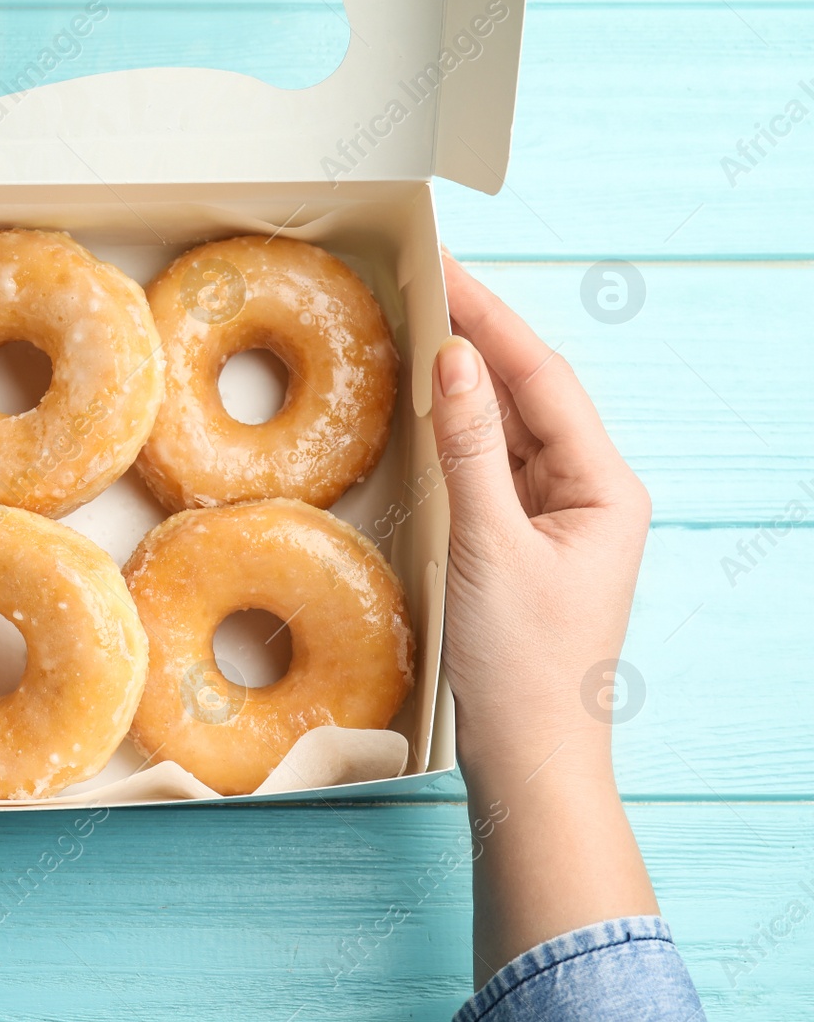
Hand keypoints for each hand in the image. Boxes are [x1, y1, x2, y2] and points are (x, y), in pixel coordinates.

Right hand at [430, 254, 657, 983]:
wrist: (530, 755)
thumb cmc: (525, 664)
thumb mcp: (491, 546)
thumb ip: (473, 447)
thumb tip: (455, 359)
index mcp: (604, 487)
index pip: (543, 378)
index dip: (491, 318)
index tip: (443, 267)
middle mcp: (589, 493)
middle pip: (531, 392)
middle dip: (479, 335)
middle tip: (422, 279)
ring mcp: (556, 517)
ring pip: (510, 426)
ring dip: (466, 378)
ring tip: (417, 323)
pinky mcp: (522, 541)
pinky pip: (492, 466)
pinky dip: (459, 431)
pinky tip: (426, 407)